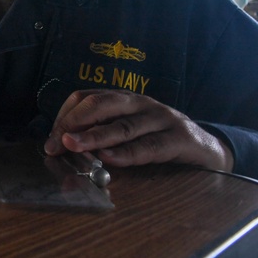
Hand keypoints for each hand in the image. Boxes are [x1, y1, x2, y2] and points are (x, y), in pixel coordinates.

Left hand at [42, 89, 233, 171]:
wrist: (207, 147)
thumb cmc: (159, 139)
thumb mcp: (128, 131)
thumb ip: (101, 133)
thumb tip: (63, 146)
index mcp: (123, 99)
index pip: (86, 99)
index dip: (65, 117)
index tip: (50, 140)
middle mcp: (140, 103)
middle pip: (102, 104)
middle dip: (75, 123)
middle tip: (58, 142)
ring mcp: (161, 118)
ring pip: (123, 125)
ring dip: (95, 136)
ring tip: (74, 146)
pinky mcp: (179, 139)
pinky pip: (149, 146)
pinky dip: (126, 153)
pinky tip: (109, 158)